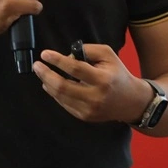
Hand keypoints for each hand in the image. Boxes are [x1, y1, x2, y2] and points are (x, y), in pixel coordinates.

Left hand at [33, 44, 149, 123]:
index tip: (45, 54)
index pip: (75, 69)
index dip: (57, 61)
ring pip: (61, 97)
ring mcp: (89, 109)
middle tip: (36, 65)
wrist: (130, 101)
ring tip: (42, 74)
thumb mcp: (108, 55)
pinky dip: (55, 94)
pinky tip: (51, 85)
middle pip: (63, 86)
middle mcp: (95, 96)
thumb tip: (66, 56)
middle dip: (46, 74)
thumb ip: (88, 50)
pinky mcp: (85, 117)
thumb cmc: (117, 74)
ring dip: (48, 83)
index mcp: (102, 79)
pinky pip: (64, 104)